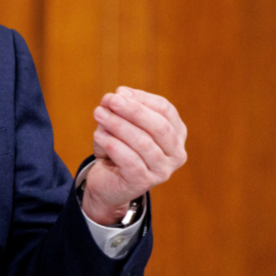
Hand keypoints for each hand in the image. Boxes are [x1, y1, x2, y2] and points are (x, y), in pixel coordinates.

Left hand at [81, 86, 186, 224]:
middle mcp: (176, 154)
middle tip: (110, 100)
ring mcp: (162, 171)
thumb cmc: (118, 148)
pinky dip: (112, 144)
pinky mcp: (144, 183)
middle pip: (159, 126)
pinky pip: (130, 160)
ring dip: (118, 125)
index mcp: (176, 134)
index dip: (142, 98)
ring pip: (143, 142)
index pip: (166, 110)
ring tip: (98, 114)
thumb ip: (122, 108)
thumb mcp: (121, 124)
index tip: (119, 92)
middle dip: (133, 110)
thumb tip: (120, 93)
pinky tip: (98, 136)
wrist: (107, 182)